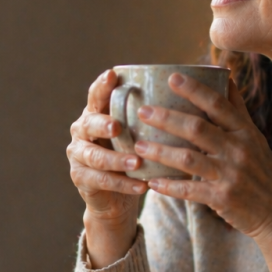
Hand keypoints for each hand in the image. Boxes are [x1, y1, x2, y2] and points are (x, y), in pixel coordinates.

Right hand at [67, 69, 148, 266]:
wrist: (115, 197)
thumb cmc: (133, 156)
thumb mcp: (139, 134)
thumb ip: (151, 118)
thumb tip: (193, 97)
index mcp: (97, 113)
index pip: (96, 95)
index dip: (102, 85)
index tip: (113, 75)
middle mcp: (83, 130)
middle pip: (89, 123)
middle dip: (103, 124)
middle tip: (117, 126)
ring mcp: (78, 155)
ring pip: (95, 156)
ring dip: (116, 160)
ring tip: (137, 162)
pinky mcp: (80, 178)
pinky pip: (101, 181)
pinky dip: (123, 184)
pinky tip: (141, 187)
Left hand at [135, 72, 271, 271]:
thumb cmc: (262, 171)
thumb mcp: (255, 138)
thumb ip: (236, 110)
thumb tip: (225, 77)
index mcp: (245, 132)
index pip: (218, 104)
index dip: (195, 90)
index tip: (172, 77)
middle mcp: (239, 150)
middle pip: (198, 128)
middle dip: (167, 118)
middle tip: (142, 111)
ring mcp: (231, 175)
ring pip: (189, 159)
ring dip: (161, 152)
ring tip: (138, 147)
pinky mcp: (223, 198)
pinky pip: (190, 190)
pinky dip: (169, 186)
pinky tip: (152, 182)